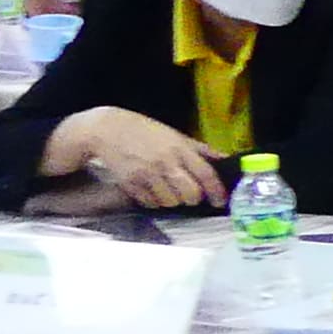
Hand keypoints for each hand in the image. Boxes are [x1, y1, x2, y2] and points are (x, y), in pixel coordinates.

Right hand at [57, 106, 227, 209]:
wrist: (107, 130)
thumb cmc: (145, 132)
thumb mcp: (176, 135)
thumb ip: (201, 150)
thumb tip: (225, 158)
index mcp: (179, 148)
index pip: (205, 174)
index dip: (216, 190)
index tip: (221, 200)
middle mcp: (164, 163)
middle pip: (190, 194)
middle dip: (193, 198)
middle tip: (190, 193)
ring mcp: (146, 175)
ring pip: (170, 202)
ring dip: (173, 199)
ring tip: (167, 187)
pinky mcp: (130, 184)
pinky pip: (150, 203)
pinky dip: (154, 200)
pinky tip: (151, 188)